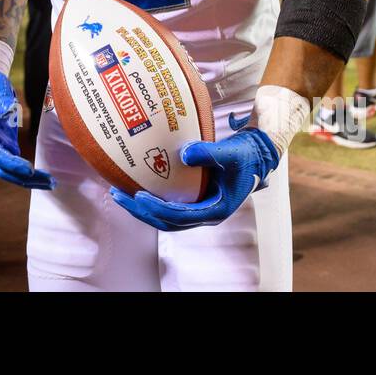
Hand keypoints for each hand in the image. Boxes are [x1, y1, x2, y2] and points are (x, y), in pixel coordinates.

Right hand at [0, 71, 53, 189]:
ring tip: (51, 183)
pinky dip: (28, 172)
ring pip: (11, 170)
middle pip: (4, 170)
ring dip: (29, 179)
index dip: (12, 164)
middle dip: (25, 178)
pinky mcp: (4, 145)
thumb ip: (2, 101)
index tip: (29, 169)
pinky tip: (43, 176)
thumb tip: (10, 109)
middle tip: (48, 182)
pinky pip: (16, 163)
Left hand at [109, 113, 278, 231]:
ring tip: (118, 191)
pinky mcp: (194, 198)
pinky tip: (135, 183)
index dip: (157, 209)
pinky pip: (168, 203)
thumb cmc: (246, 156)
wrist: (257, 156)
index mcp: (215, 210)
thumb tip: (185, 153)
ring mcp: (198, 208)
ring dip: (142, 207)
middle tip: (118, 195)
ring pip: (165, 216)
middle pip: (166, 221)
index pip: (179, 217)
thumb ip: (209, 153)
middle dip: (140, 211)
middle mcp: (204, 214)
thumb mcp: (231, 154)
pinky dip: (151, 197)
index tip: (138, 196)